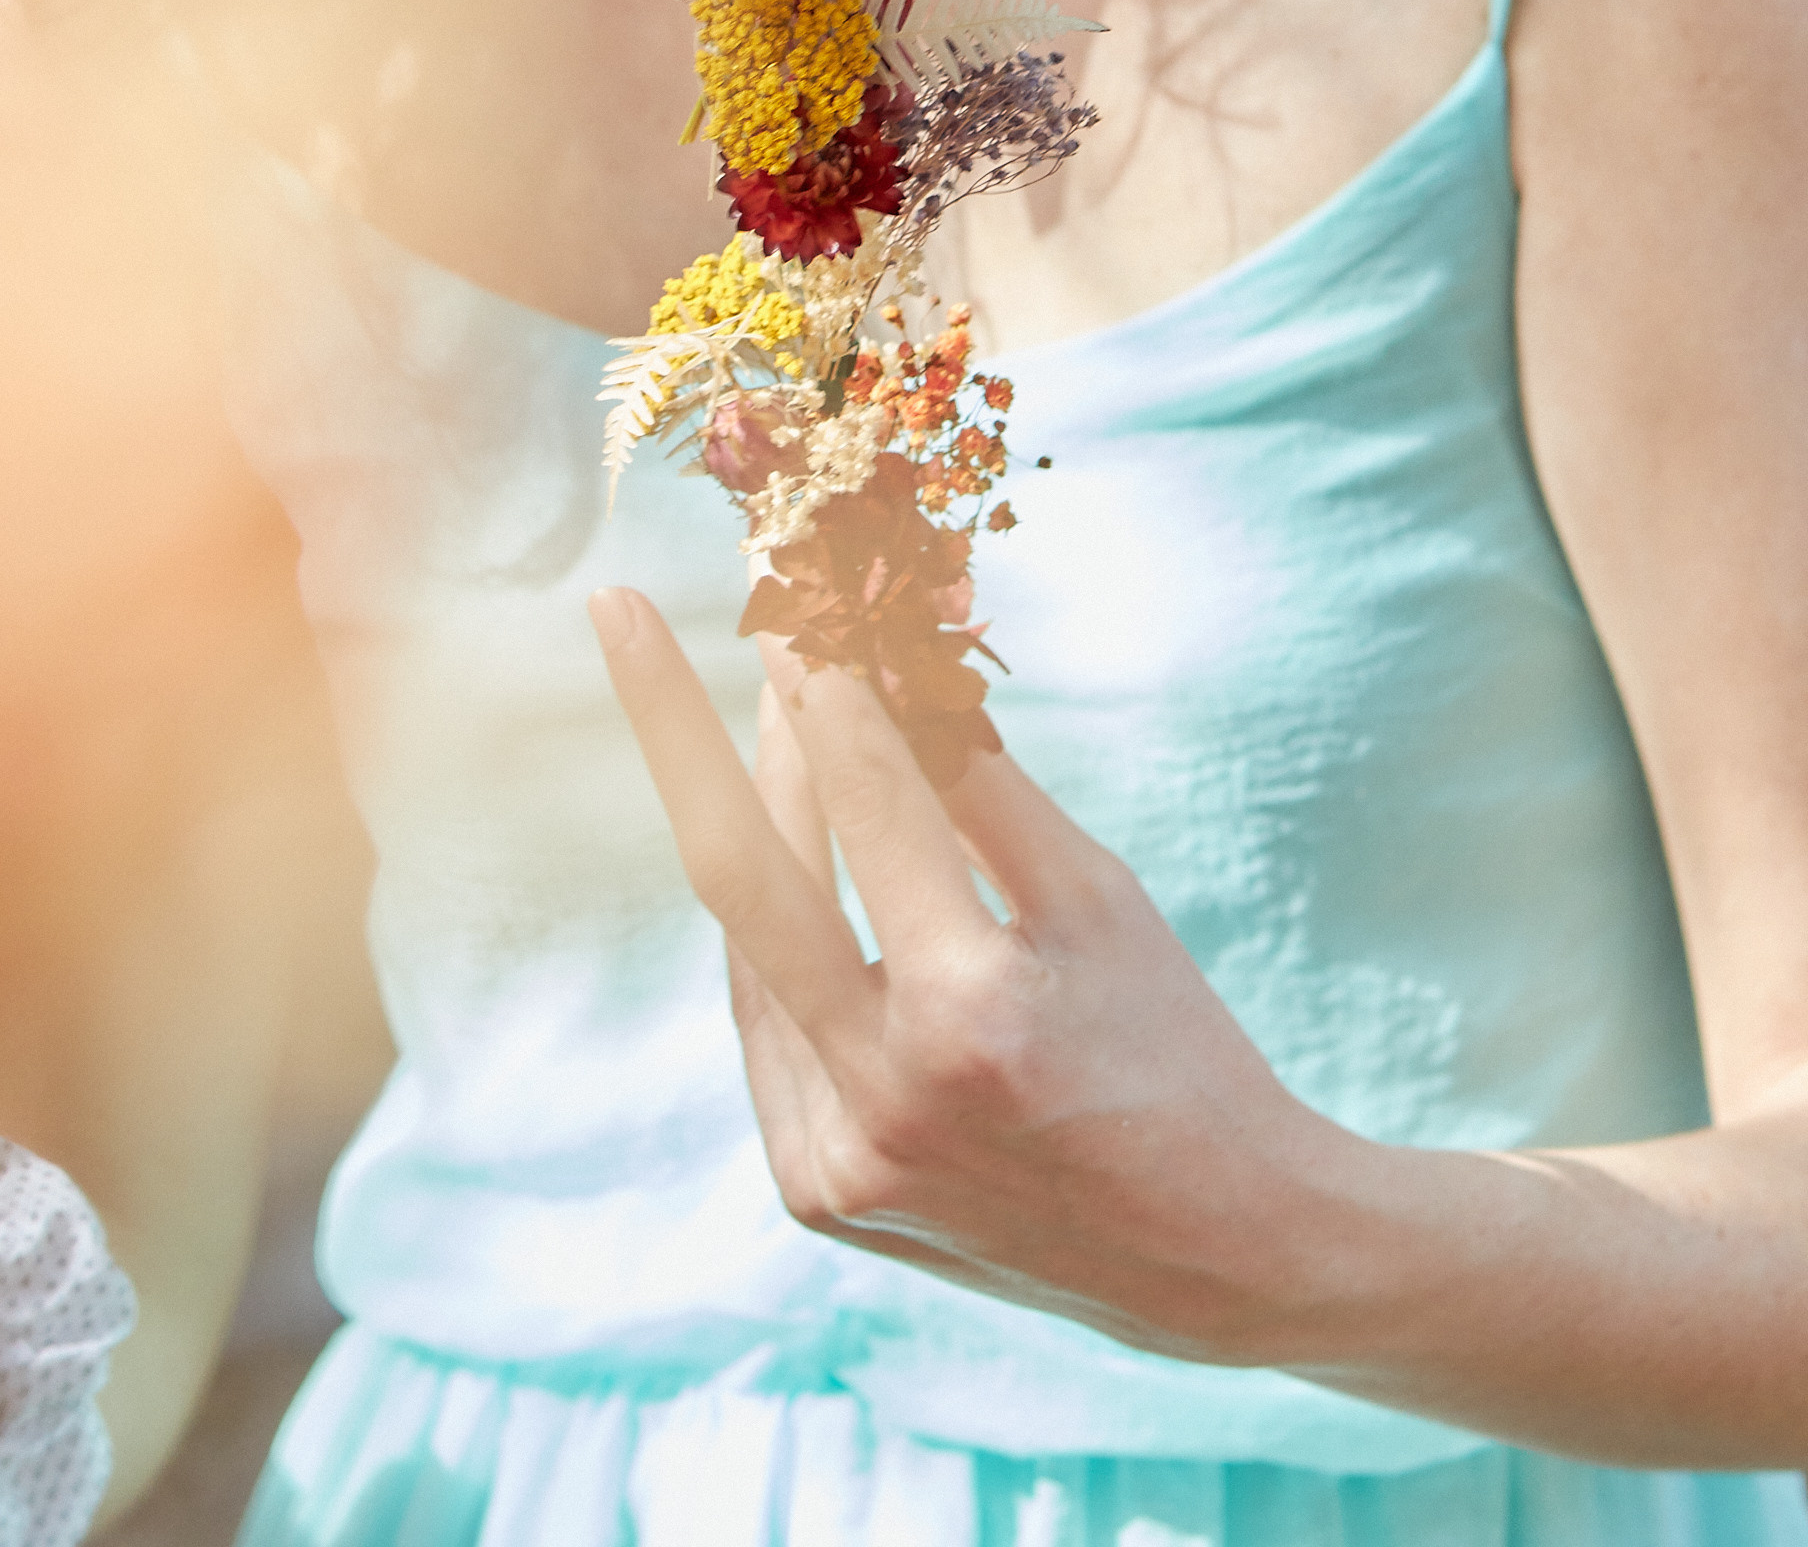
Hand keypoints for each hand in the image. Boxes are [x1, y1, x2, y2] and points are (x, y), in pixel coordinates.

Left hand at [591, 586, 1371, 1367]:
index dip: (818, 669)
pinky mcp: (815, 1189)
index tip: (776, 576)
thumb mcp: (1093, 894)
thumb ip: (975, 773)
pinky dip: (775, 924)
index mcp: (974, 1012)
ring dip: (749, 809)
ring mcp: (836, 1158)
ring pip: (750, 940)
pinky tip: (784, 839)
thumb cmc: (1168, 1043)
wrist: (1216, 1257)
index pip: (870, 793)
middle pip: (738, 868)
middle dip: (667, 724)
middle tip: (618, 610)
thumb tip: (882, 638)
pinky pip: (767, 1018)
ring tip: (772, 704)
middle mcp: (885, 1092)